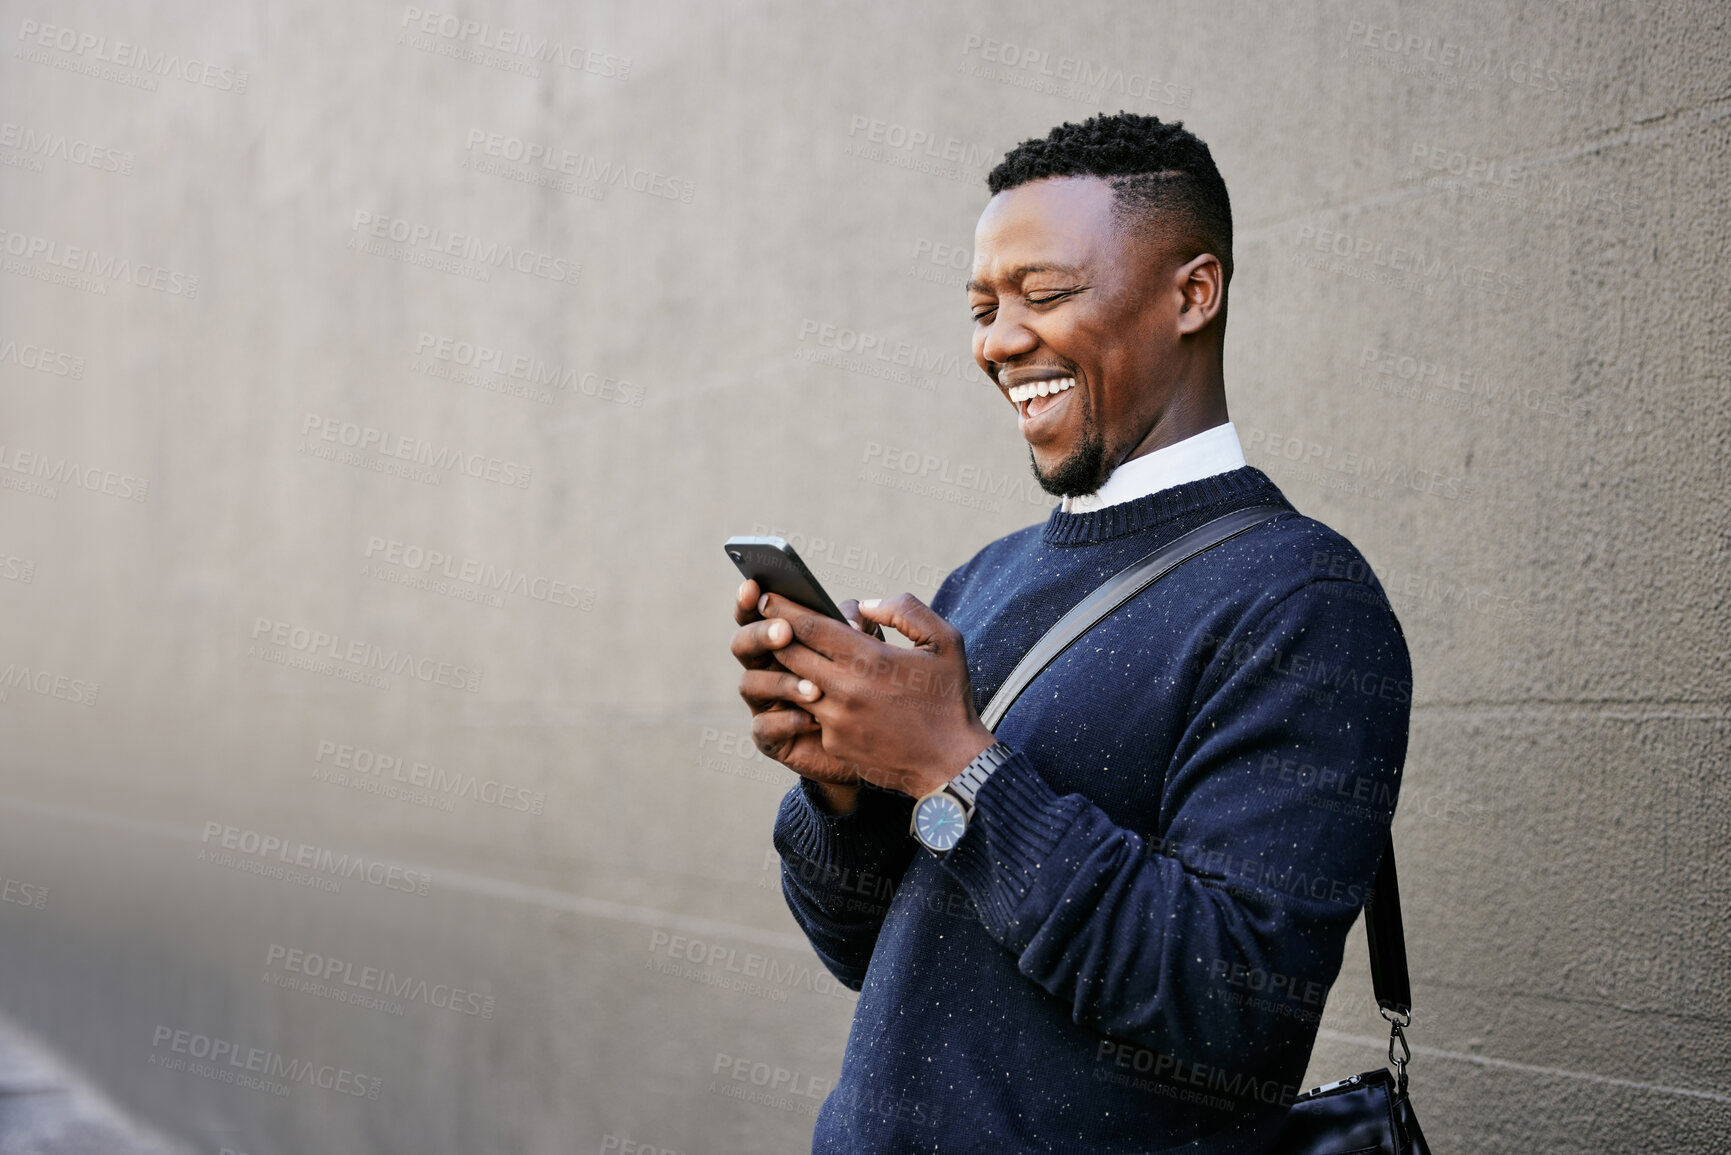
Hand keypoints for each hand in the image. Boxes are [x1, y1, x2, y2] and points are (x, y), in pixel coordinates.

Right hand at [731, 580, 877, 811]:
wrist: (875, 742)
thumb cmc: (867, 686)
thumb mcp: (867, 648)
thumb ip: (857, 624)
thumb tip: (852, 621)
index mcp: (783, 640)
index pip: (758, 614)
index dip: (750, 600)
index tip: (755, 586)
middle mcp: (766, 668)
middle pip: (742, 644)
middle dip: (760, 635)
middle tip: (785, 633)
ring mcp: (765, 704)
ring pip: (749, 684)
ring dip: (779, 681)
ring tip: (814, 687)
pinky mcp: (773, 739)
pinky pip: (764, 729)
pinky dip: (785, 722)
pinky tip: (812, 720)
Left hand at [759, 591, 996, 798]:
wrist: (951, 764)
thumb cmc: (948, 699)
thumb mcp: (944, 642)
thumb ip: (905, 611)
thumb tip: (865, 606)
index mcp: (870, 659)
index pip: (810, 627)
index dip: (784, 609)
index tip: (768, 596)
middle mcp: (845, 689)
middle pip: (790, 655)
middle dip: (775, 636)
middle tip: (768, 622)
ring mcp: (836, 720)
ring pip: (796, 686)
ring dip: (792, 670)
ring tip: (793, 656)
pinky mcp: (834, 744)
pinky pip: (813, 715)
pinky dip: (815, 701)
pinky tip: (824, 695)